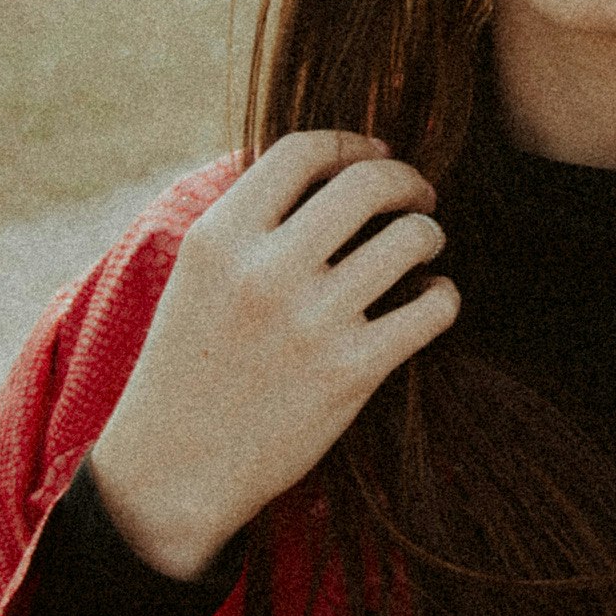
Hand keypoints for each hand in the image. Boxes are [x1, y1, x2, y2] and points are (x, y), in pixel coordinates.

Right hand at [87, 131, 458, 579]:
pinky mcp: (350, 373)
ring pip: (411, 240)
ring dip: (429, 236)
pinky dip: (443, 297)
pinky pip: (432, 309)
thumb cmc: (190, 366)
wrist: (173, 471)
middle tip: (420, 198)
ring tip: (423, 249)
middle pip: (368, 184)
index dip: (352, 144)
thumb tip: (328, 170)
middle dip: (408, 182)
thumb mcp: (197, 276)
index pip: (302, 151)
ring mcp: (311, 322)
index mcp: (220, 239)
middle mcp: (266, 271)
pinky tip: (431, 301)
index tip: (377, 155)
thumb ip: (250, 222)